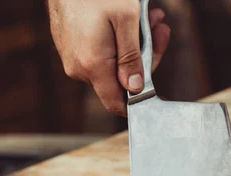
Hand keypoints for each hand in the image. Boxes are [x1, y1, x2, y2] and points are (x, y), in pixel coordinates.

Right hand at [48, 0, 170, 115]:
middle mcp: (78, 67)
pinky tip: (128, 20)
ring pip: (112, 64)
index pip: (116, 103)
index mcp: (92, 64)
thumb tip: (135, 88)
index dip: (139, 101)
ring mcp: (72, 58)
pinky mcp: (70, 47)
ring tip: (149, 18)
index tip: (158, 93)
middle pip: (120, 80)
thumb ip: (131, 57)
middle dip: (144, 58)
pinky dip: (117, 41)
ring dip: (134, 45)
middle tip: (160, 29)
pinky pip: (99, 54)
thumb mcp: (125, 19)